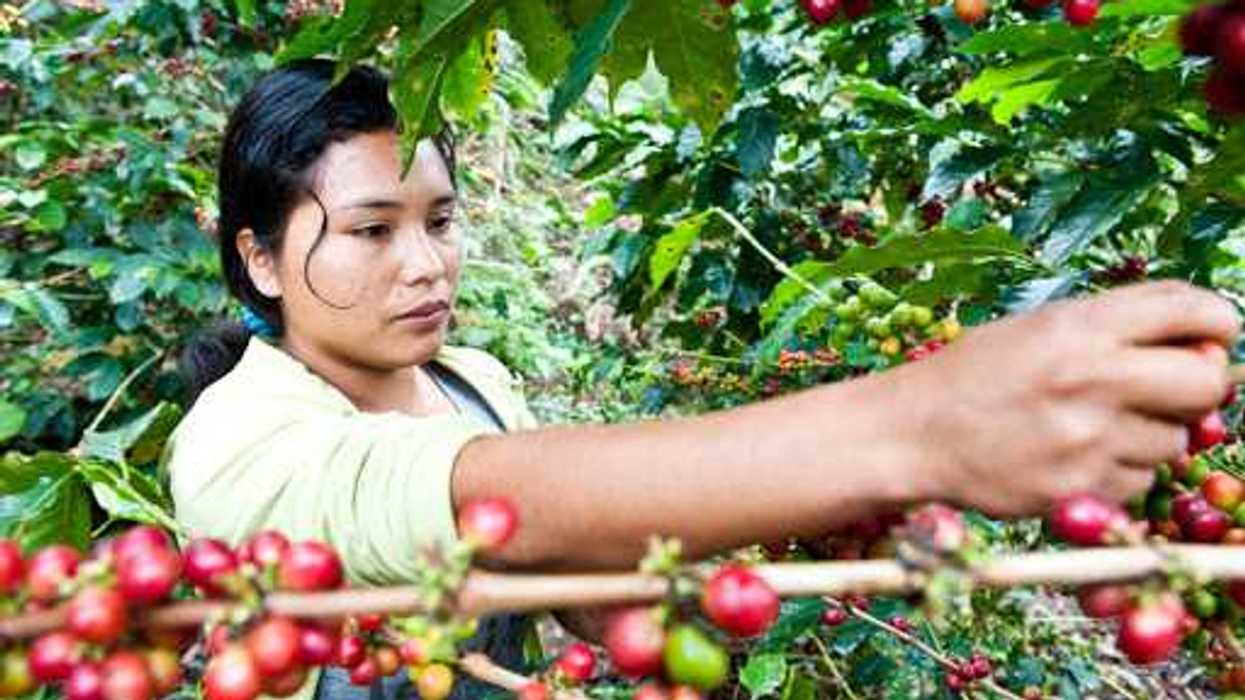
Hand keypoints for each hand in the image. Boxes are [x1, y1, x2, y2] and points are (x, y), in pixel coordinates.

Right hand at [910, 281, 1239, 516]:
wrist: (911, 434)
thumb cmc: (973, 375)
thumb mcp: (1038, 327)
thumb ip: (1117, 327)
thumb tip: (1202, 343)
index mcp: (1079, 327)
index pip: (1193, 311)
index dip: (1218, 321)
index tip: (1214, 333)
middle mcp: (1090, 379)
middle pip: (1208, 383)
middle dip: (1202, 383)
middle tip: (1175, 386)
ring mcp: (1087, 440)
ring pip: (1175, 441)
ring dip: (1152, 433)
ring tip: (1097, 424)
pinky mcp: (1079, 490)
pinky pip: (1140, 483)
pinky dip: (1122, 472)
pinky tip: (1078, 456)